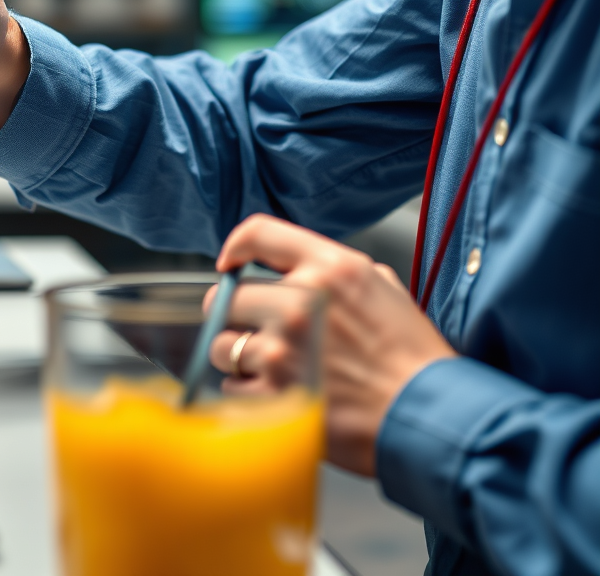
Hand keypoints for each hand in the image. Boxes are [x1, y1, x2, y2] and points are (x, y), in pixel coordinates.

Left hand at [208, 213, 454, 475]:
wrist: (430, 419)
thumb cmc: (412, 359)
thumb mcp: (383, 288)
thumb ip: (335, 272)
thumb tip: (300, 269)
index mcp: (329, 269)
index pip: (259, 233)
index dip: (236, 246)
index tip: (230, 263)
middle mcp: (299, 302)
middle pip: (229, 297)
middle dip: (239, 317)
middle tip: (261, 334)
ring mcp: (282, 350)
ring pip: (222, 346)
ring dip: (239, 359)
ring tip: (273, 371)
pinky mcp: (272, 396)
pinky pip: (231, 387)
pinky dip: (248, 395)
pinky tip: (278, 398)